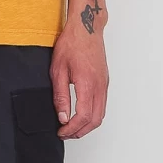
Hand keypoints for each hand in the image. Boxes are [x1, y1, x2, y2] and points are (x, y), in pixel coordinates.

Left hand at [49, 17, 107, 139]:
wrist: (86, 29)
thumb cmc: (71, 44)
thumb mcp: (58, 70)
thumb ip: (61, 96)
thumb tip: (63, 117)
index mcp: (87, 84)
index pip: (83, 116)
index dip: (72, 129)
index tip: (61, 131)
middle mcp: (99, 86)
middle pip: (95, 120)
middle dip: (80, 131)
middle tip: (66, 133)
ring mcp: (104, 84)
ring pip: (101, 114)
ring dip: (87, 125)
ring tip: (72, 126)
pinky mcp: (104, 82)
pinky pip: (102, 105)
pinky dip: (93, 115)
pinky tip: (81, 114)